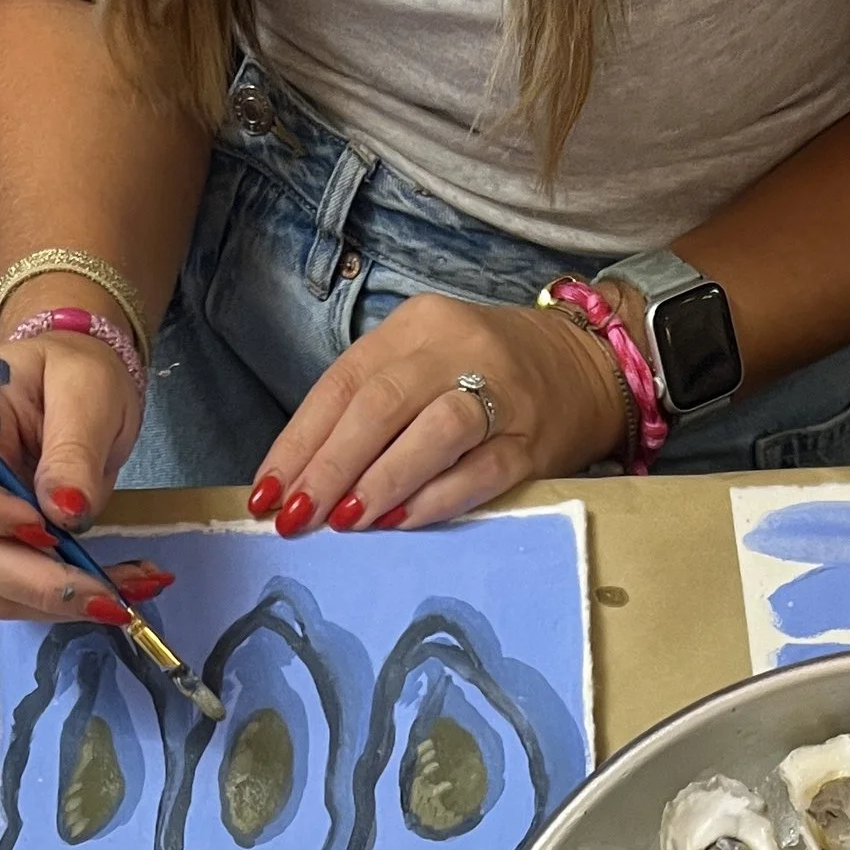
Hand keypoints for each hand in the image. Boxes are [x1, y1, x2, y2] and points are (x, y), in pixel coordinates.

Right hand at [0, 332, 173, 626]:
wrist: (86, 391)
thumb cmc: (74, 371)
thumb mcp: (84, 388)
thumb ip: (72, 447)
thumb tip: (64, 512)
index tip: (41, 525)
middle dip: (37, 582)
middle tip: (106, 594)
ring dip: (60, 604)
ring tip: (128, 595)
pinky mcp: (6, 556)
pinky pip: (28, 597)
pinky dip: (73, 604)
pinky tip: (122, 590)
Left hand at [253, 289, 629, 535]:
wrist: (582, 367)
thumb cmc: (480, 377)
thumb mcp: (419, 366)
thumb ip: (366, 411)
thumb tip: (302, 482)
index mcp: (414, 327)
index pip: (344, 383)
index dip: (300, 442)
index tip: (267, 494)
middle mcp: (456, 348)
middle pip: (381, 405)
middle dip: (329, 467)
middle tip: (296, 519)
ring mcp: (499, 392)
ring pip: (433, 431)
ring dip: (381, 481)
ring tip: (344, 522)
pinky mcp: (530, 440)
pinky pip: (480, 470)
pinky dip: (437, 498)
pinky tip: (402, 522)